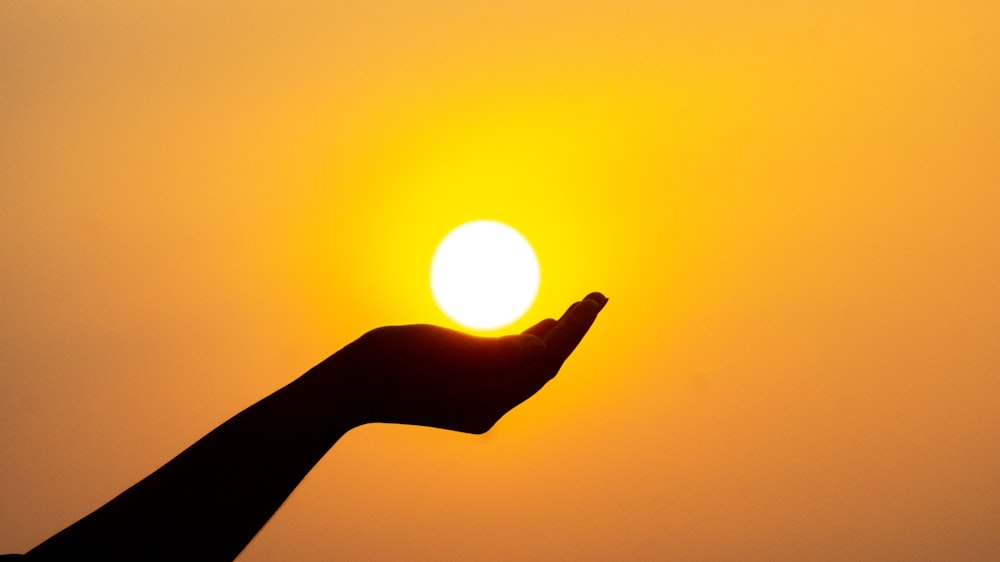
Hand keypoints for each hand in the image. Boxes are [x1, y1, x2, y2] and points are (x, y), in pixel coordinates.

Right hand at [336, 292, 607, 433]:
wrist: (348, 388)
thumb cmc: (392, 360)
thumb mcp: (447, 347)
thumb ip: (499, 349)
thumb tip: (543, 344)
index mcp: (488, 400)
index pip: (547, 361)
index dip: (575, 329)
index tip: (595, 299)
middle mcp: (489, 409)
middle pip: (544, 368)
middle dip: (572, 332)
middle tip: (597, 297)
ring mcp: (478, 407)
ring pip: (529, 371)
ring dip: (553, 339)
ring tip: (578, 310)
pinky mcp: (466, 399)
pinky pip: (508, 373)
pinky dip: (525, 349)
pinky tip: (538, 328)